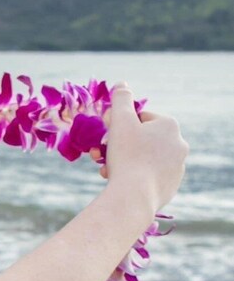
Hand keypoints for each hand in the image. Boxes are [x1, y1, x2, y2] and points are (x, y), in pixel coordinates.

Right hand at [93, 82, 189, 212]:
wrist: (135, 196)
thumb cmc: (127, 155)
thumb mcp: (120, 120)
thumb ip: (120, 99)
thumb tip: (121, 84)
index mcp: (169, 125)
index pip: (139, 118)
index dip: (118, 125)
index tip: (106, 136)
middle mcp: (178, 144)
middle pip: (140, 139)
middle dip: (118, 145)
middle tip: (100, 155)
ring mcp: (177, 166)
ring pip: (142, 158)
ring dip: (122, 161)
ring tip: (107, 170)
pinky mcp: (171, 186)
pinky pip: (147, 176)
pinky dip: (132, 177)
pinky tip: (119, 181)